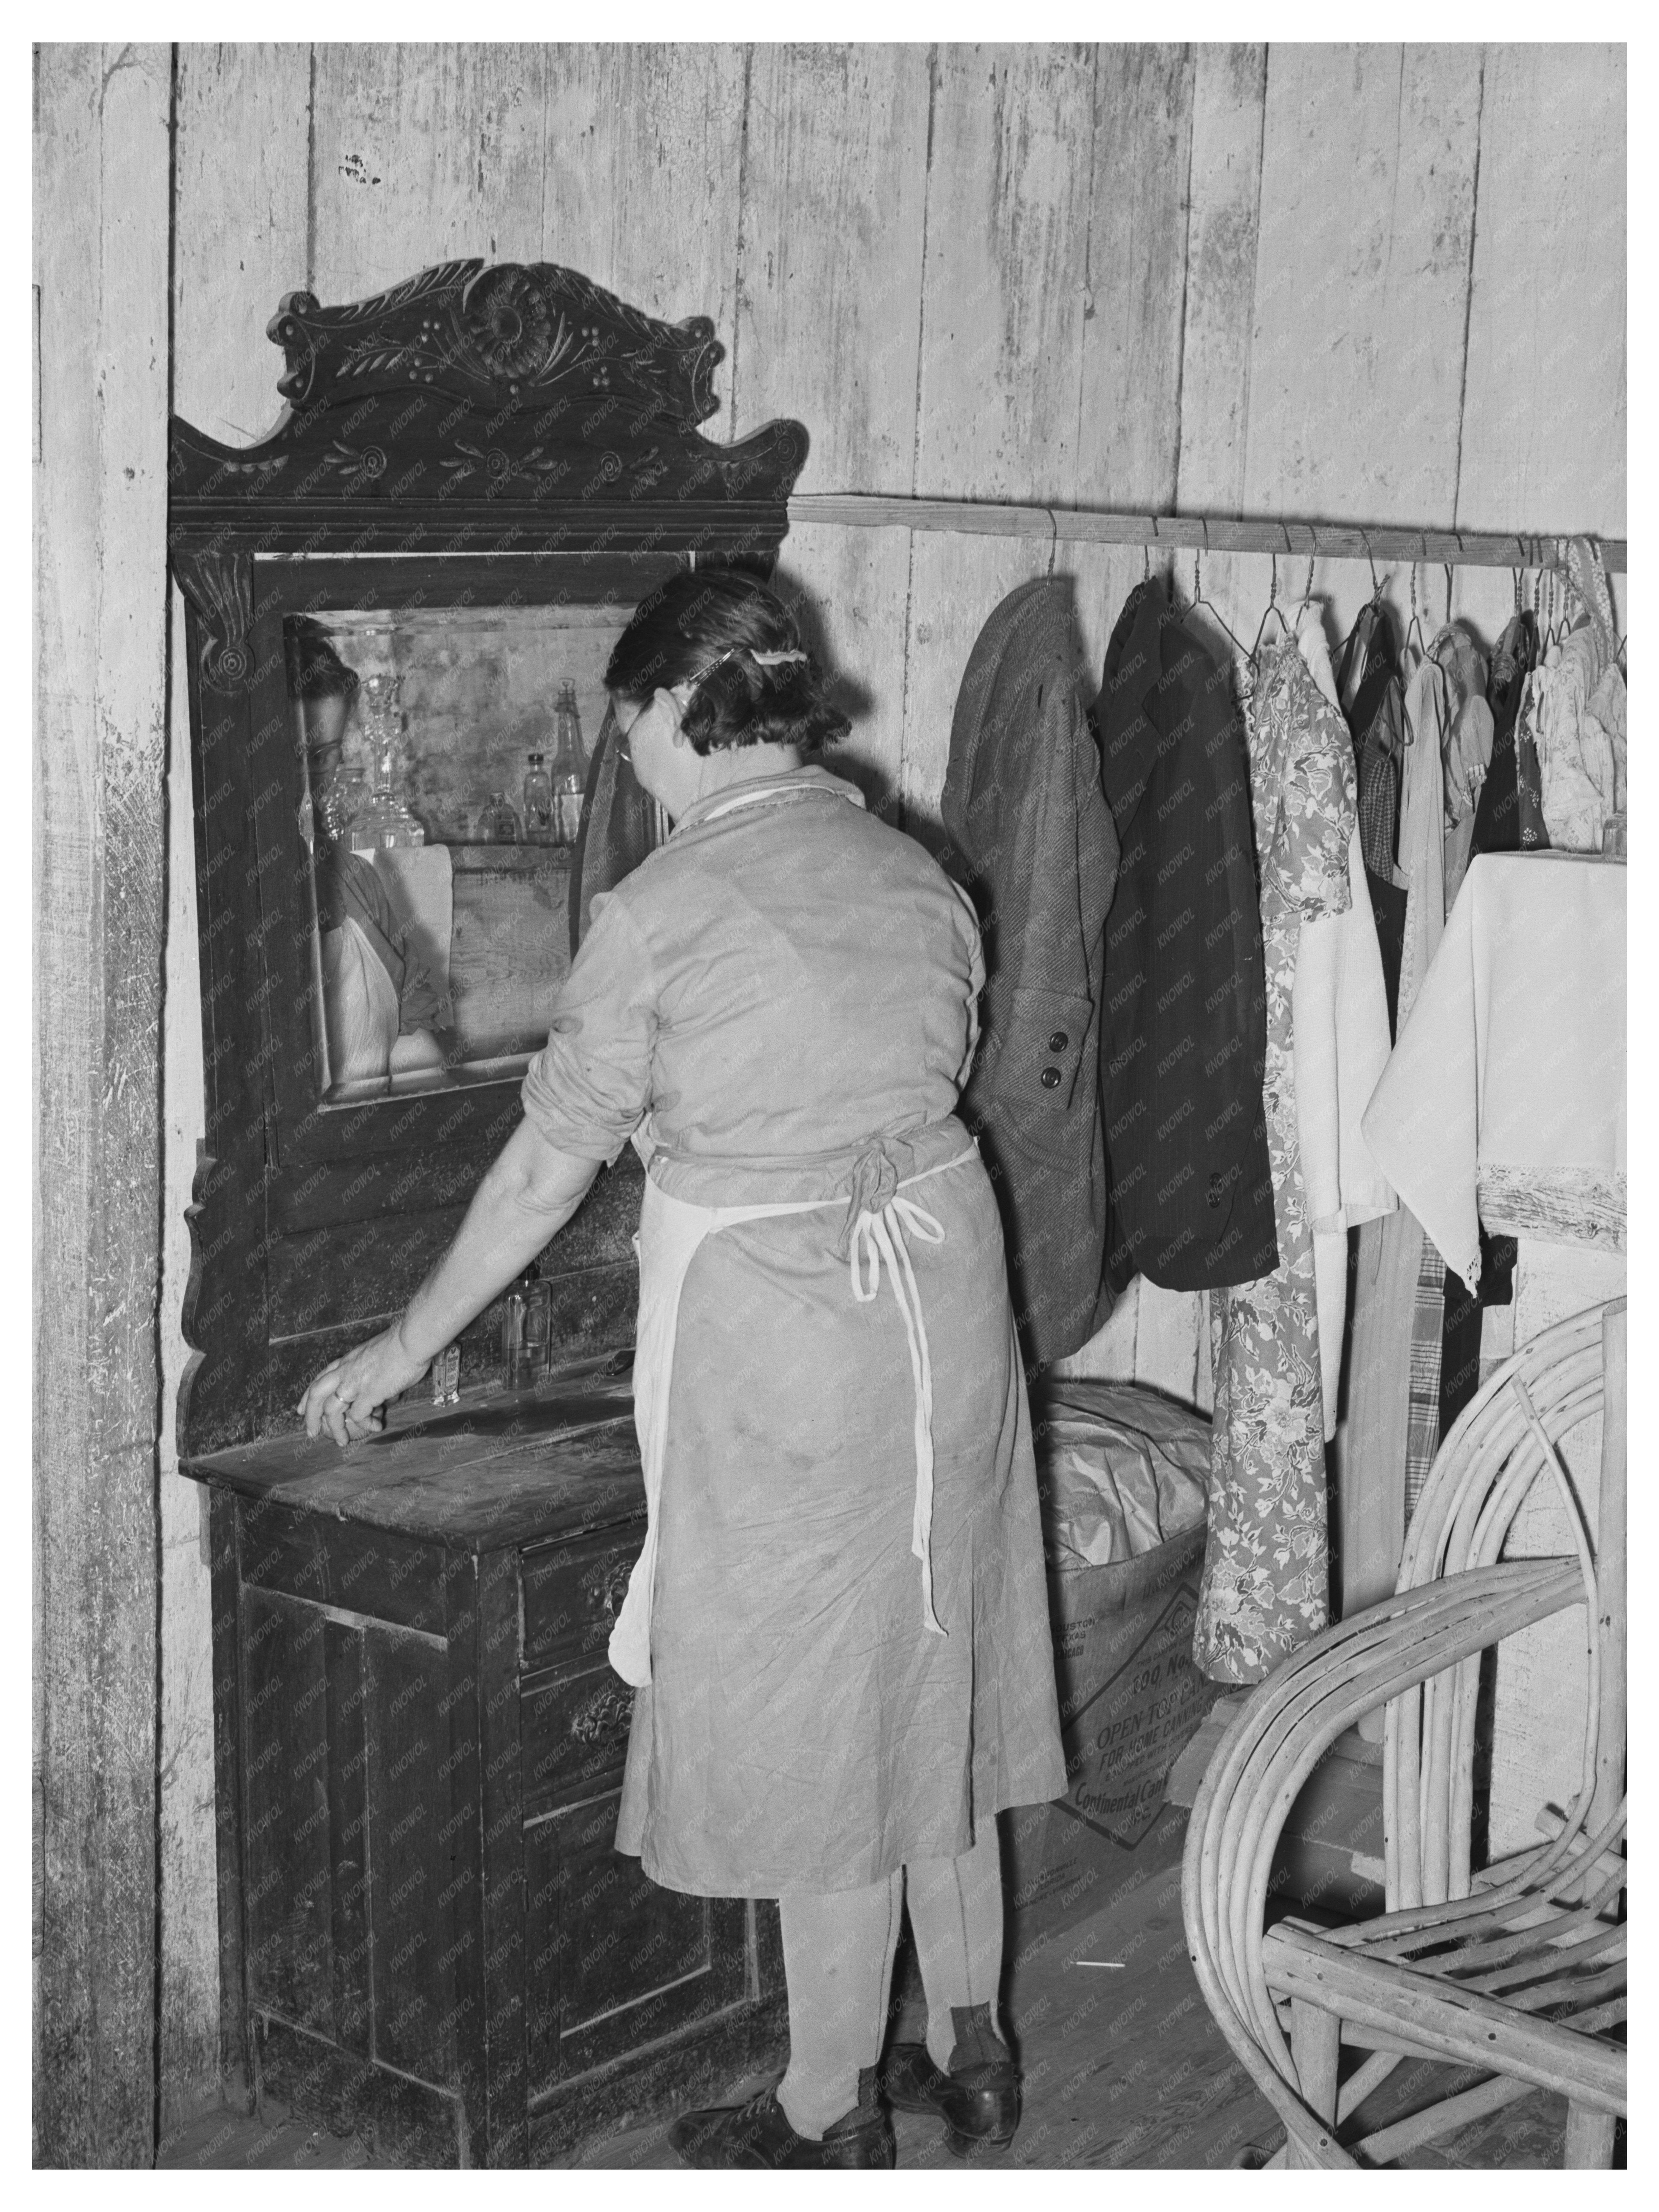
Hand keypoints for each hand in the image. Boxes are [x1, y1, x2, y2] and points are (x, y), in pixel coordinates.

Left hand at [297, 1322, 429, 1447]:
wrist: (412, 1339)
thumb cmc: (403, 1343)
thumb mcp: (377, 1355)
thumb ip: (373, 1373)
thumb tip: (383, 1393)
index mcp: (347, 1360)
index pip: (320, 1379)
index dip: (308, 1397)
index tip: (301, 1410)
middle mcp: (345, 1371)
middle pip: (316, 1394)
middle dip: (311, 1416)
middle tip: (311, 1432)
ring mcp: (355, 1382)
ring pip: (332, 1410)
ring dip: (335, 1429)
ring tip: (341, 1442)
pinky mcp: (368, 1393)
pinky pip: (358, 1416)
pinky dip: (364, 1425)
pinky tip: (375, 1427)